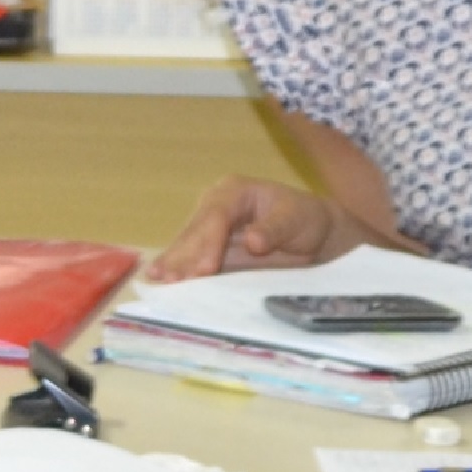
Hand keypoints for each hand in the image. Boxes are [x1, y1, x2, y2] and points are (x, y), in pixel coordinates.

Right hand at [151, 176, 347, 284]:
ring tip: (158, 280)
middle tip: (171, 280)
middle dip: (183, 255)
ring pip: (187, 246)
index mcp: (235, 191)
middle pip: (195, 231)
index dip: (208, 242)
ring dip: (174, 264)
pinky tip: (159, 279)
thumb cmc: (305, 220)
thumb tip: (252, 240)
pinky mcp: (209, 249)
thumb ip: (274, 228)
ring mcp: (209, 228)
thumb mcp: (297, 219)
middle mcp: (215, 206)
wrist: (314, 236)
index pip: (216, 216)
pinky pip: (191, 258)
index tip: (205, 269)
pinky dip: (178, 269)